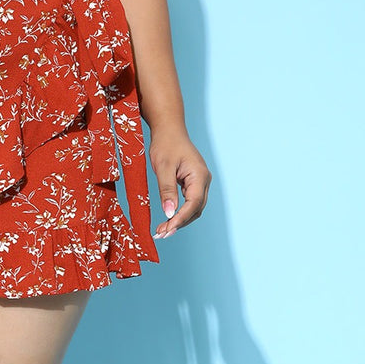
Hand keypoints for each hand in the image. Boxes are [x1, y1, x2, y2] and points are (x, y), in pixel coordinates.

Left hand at [148, 124, 210, 238]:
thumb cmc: (166, 144)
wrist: (169, 129)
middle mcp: (203, 180)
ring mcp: (200, 182)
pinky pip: (189, 202)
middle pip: (195, 209)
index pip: (193, 204)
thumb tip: (168, 213)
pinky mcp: (193, 183)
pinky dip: (179, 213)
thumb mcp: (163, 167)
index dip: (180, 219)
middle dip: (179, 223)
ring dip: (179, 221)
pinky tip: (167, 220)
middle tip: (161, 234)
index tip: (166, 230)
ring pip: (193, 208)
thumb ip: (167, 190)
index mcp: (199, 175)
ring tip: (162, 230)